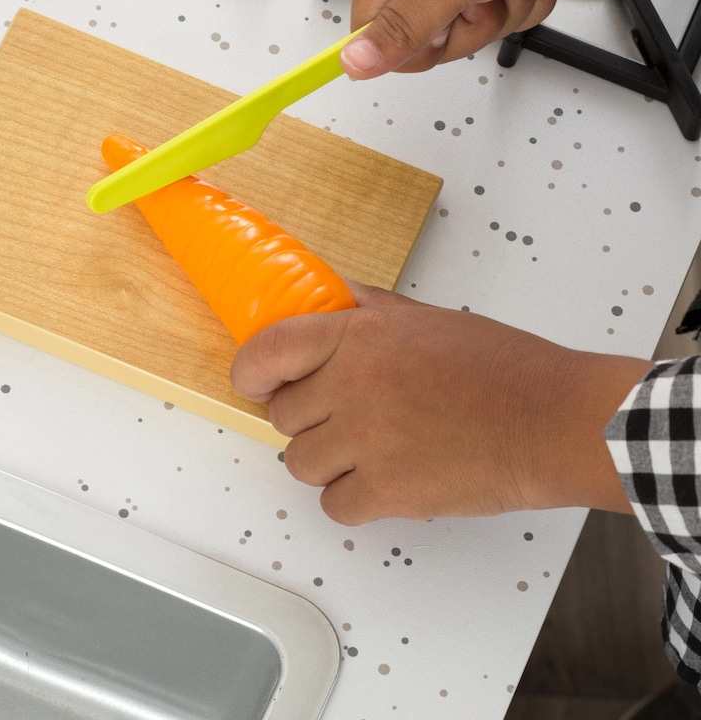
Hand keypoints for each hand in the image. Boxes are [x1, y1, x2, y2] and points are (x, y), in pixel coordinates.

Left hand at [230, 282, 646, 525]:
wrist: (551, 420)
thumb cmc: (502, 367)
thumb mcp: (423, 318)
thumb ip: (366, 310)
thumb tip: (328, 297)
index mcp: (358, 336)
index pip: (268, 351)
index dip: (251, 372)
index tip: (255, 382)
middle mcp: (353, 386)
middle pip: (282, 415)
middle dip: (305, 418)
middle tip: (340, 417)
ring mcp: (367, 441)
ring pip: (301, 463)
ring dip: (327, 461)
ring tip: (368, 450)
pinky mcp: (388, 492)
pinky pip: (334, 505)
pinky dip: (354, 499)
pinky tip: (384, 481)